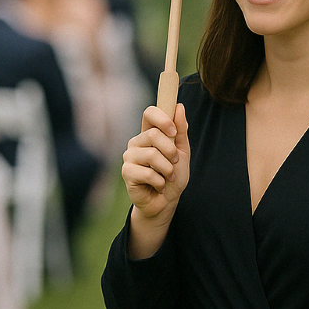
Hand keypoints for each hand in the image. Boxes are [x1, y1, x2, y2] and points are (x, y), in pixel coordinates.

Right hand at [122, 103, 189, 225]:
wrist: (166, 201)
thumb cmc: (173, 175)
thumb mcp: (182, 151)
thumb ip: (180, 131)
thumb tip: (179, 107)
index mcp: (149, 133)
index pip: (149, 112)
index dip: (162, 118)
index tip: (174, 132)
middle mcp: (137, 142)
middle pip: (153, 134)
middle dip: (170, 151)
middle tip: (174, 162)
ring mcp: (129, 156)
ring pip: (151, 154)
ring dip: (167, 169)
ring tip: (168, 176)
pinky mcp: (126, 172)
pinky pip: (148, 172)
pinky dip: (160, 181)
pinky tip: (158, 186)